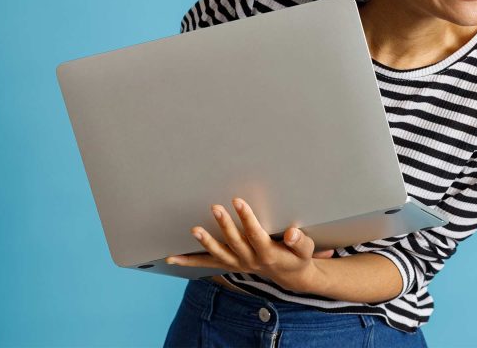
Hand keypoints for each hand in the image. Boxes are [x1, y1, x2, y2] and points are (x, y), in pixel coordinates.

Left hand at [165, 197, 331, 291]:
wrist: (290, 276)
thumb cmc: (297, 257)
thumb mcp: (305, 250)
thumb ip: (299, 241)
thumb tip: (292, 233)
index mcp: (268, 253)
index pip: (255, 234)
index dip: (246, 217)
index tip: (238, 201)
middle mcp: (250, 260)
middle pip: (234, 242)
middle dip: (224, 225)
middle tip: (215, 207)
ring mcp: (237, 264)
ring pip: (219, 254)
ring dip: (205, 242)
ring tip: (194, 230)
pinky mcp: (229, 264)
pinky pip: (207, 264)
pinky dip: (189, 261)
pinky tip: (172, 258)